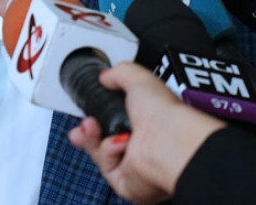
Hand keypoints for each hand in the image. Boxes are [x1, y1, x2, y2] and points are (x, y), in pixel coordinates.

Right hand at [68, 61, 223, 204]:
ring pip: (100, 152)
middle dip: (89, 129)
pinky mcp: (127, 182)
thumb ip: (119, 73)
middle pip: (105, 138)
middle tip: (86, 121)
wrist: (168, 142)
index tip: (90, 108)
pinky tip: (118, 143)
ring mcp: (135, 164)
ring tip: (91, 126)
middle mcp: (143, 145)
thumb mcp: (138, 79)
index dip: (102, 113)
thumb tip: (106, 75)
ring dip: (92, 137)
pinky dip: (107, 152)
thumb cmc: (163, 113)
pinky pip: (106, 166)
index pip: (119, 119)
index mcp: (150, 121)